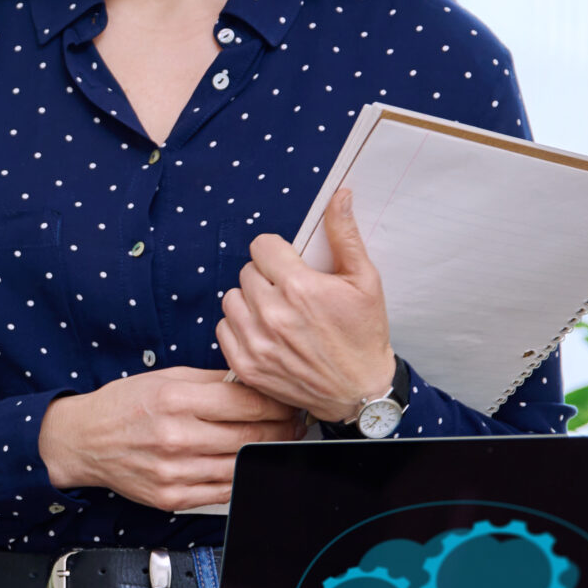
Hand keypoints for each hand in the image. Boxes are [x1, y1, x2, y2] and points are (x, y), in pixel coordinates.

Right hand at [38, 368, 297, 511]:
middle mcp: (175, 436)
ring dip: (267, 453)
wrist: (84, 440)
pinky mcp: (171, 496)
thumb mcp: (166, 378)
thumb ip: (213, 382)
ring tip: (277, 441)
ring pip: (241, 465)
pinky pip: (223, 490)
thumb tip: (256, 384)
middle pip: (251, 435)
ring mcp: (174, 471)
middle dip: (282, 428)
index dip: (278, 403)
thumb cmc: (124, 405)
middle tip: (294, 422)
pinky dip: (242, 476)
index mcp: (176, 399)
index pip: (248, 403)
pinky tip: (248, 462)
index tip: (289, 401)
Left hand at [217, 188, 395, 424]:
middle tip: (289, 292)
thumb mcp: (365, 280)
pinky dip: (240, 327)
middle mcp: (273, 314)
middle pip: (247, 271)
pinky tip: (265, 332)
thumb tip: (340, 196)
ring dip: (250, 301)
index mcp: (301, 287)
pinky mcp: (246, 365)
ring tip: (276, 312)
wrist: (359, 392)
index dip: (277, 252)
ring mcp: (257, 342)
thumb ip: (345, 235)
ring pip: (232, 298)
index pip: (262, 246)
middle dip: (267, 277)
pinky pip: (223, 327)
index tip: (290, 265)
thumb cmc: (363, 335)